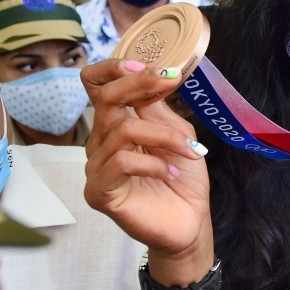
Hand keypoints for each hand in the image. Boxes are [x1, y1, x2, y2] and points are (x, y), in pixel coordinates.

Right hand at [82, 60, 211, 267]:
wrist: (190, 223)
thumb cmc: (184, 179)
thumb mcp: (178, 135)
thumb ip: (159, 109)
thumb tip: (155, 74)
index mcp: (116, 125)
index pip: (98, 86)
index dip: (117, 69)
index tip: (155, 67)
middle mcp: (101, 143)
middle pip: (105, 99)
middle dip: (139, 83)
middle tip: (170, 80)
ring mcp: (97, 168)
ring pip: (123, 130)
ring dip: (165, 136)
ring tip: (191, 151)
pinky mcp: (100, 192)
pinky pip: (121, 161)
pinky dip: (154, 163)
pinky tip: (172, 172)